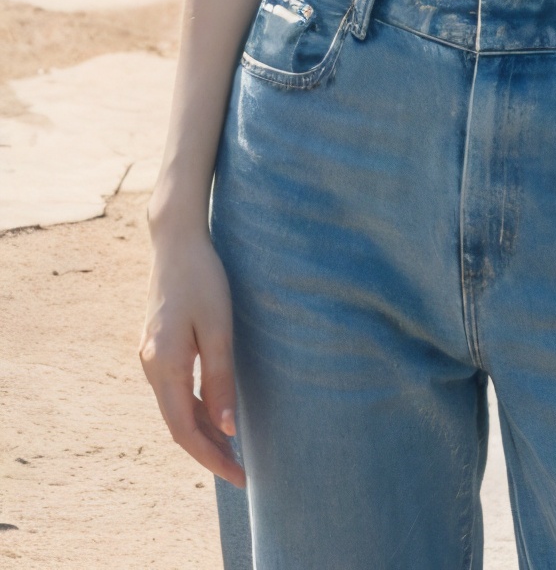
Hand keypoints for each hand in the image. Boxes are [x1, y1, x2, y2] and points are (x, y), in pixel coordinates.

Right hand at [140, 228, 245, 488]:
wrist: (176, 241)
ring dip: (202, 431)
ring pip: (175, 409)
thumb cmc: (202, 279)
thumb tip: (227, 429)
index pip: (185, 431)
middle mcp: (151, 367)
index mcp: (164, 366)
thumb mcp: (218, 329)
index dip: (211, 459)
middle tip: (241, 471)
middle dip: (208, 451)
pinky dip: (195, 409)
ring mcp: (151, 356)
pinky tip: (215, 412)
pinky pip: (175, 390)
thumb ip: (221, 380)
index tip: (239, 476)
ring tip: (233, 449)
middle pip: (178, 425)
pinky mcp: (157, 346)